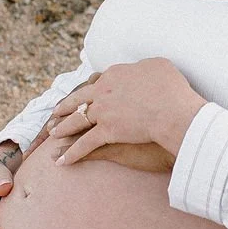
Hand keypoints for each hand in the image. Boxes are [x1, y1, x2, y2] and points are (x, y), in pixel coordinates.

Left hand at [48, 58, 206, 165]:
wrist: (174, 110)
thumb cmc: (172, 89)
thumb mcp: (158, 66)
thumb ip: (145, 67)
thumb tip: (142, 68)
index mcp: (114, 75)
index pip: (96, 82)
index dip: (88, 89)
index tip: (83, 94)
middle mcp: (103, 91)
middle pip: (79, 99)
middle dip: (65, 106)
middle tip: (56, 112)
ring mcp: (103, 112)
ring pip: (77, 121)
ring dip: (63, 128)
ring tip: (53, 133)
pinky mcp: (105, 132)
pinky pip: (85, 145)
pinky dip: (72, 154)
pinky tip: (62, 162)